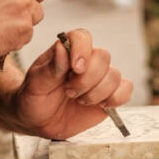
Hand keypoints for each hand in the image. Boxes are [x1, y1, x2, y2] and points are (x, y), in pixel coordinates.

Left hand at [12, 28, 132, 139]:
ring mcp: (99, 78)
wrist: (38, 121)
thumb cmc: (33, 98)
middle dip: (87, 80)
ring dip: (96, 93)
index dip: (82, 50)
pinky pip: (125, 90)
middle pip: (103, 57)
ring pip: (114, 75)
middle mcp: (86, 61)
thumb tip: (61, 48)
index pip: (82, 37)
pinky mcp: (109, 95)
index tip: (75, 68)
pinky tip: (99, 105)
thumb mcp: (34, 84)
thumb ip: (49, 68)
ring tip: (79, 101)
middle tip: (69, 92)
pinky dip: (116, 98)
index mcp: (66, 51)